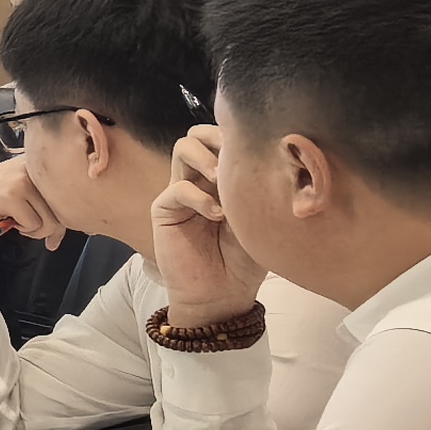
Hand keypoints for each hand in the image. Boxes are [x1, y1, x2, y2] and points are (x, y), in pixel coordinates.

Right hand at [0, 158, 63, 252]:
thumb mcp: (30, 197)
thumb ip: (53, 205)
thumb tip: (85, 228)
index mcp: (41, 161)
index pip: (70, 191)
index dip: (68, 214)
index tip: (58, 229)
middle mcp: (34, 165)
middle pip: (64, 209)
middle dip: (50, 227)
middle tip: (30, 227)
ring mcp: (22, 178)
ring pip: (51, 220)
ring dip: (35, 230)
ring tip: (19, 222)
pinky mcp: (11, 194)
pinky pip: (33, 224)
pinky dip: (23, 229)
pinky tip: (9, 220)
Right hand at [148, 129, 264, 330]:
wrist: (221, 295)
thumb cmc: (244, 261)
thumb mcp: (260, 222)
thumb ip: (256, 193)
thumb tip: (265, 164)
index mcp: (225, 179)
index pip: (224, 139)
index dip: (238, 137)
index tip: (258, 152)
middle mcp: (201, 179)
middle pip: (199, 134)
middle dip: (217, 137)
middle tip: (234, 157)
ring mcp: (182, 192)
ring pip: (184, 148)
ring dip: (205, 157)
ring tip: (221, 179)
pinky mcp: (165, 210)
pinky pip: (177, 189)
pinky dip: (199, 197)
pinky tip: (216, 215)